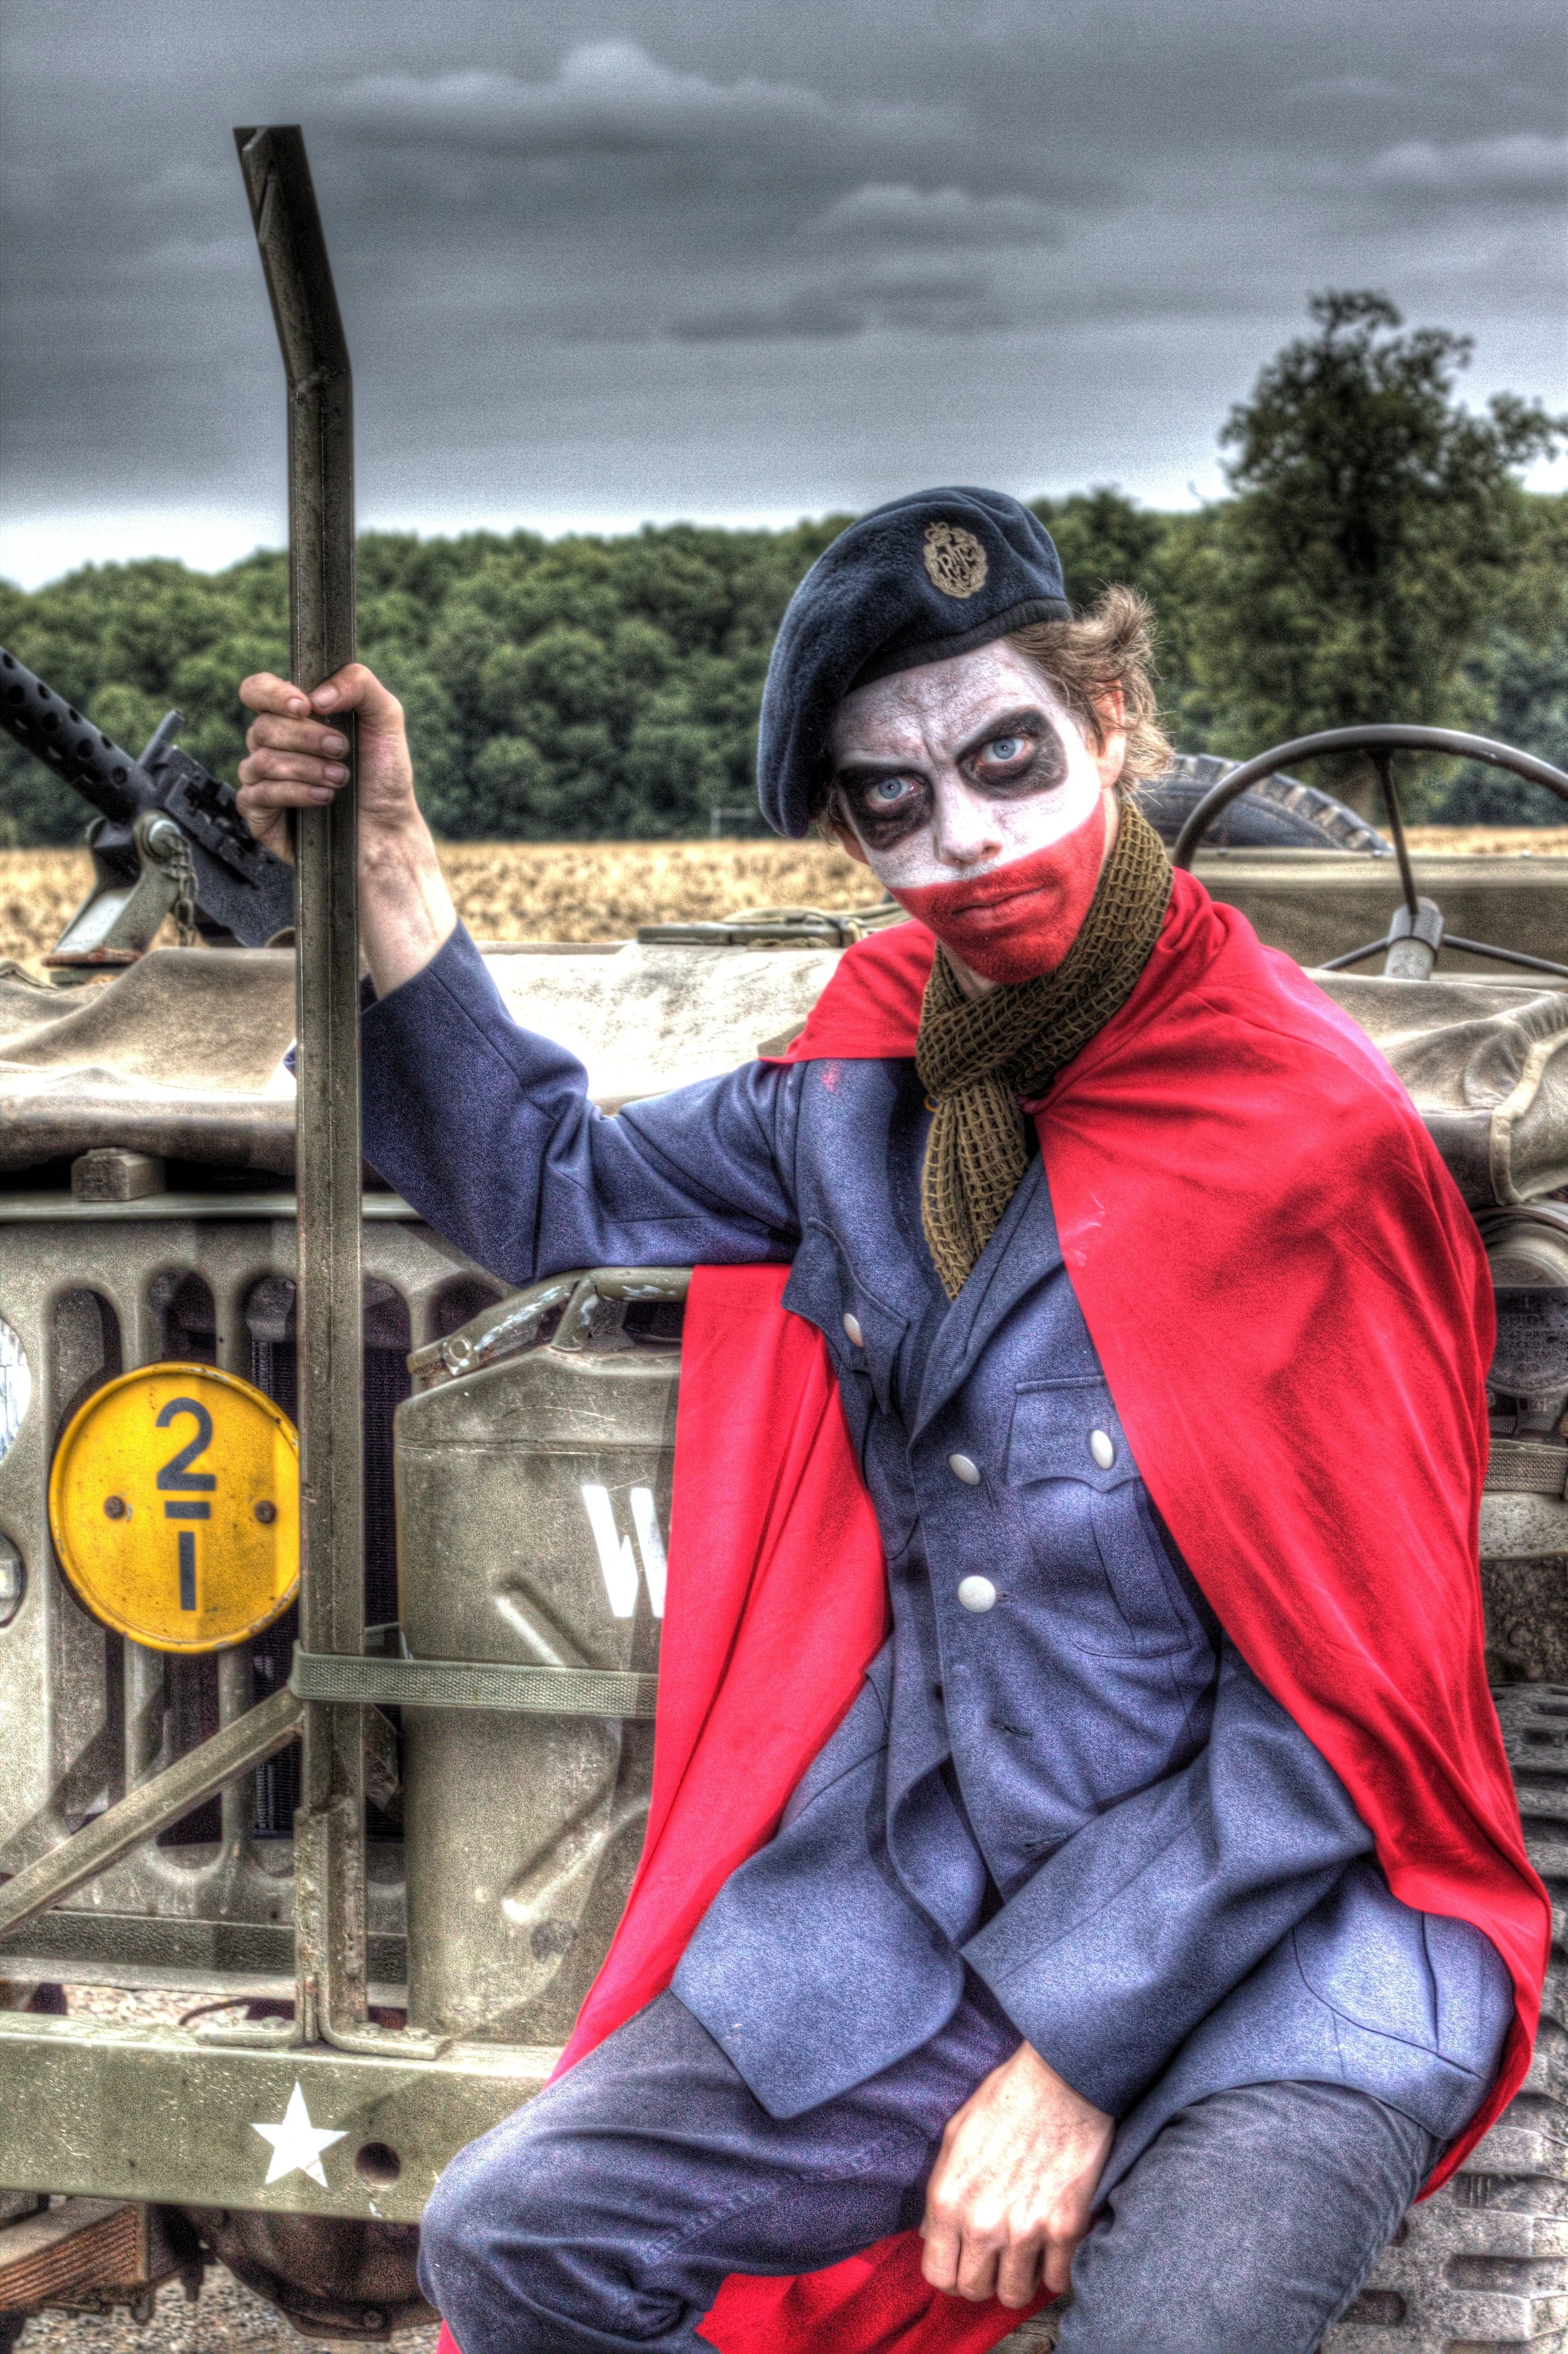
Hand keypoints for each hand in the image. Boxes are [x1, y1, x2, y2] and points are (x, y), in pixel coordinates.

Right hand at [236, 661, 455, 996]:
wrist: (386, 829)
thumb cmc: (383, 776)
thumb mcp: (385, 718)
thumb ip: (359, 684)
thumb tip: (317, 694)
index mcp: (292, 718)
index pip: (257, 691)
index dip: (273, 694)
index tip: (306, 706)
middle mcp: (271, 745)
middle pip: (262, 727)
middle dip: (307, 739)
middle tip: (342, 750)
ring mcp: (261, 779)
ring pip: (261, 761)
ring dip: (307, 768)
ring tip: (340, 779)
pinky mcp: (259, 813)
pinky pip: (257, 794)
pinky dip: (294, 794)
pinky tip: (323, 798)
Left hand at [921, 2042, 1112, 2309]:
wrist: (1061, 2078)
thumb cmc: (1006, 2099)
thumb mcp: (955, 2136)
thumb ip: (942, 2190)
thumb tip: (932, 2233)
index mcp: (949, 2199)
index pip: (937, 2274)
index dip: (949, 2273)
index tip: (963, 2262)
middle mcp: (983, 2223)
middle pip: (974, 2291)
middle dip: (982, 2278)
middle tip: (994, 2258)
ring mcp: (1026, 2230)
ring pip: (1015, 2295)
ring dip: (1018, 2279)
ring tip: (1023, 2255)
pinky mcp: (1067, 2229)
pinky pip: (1056, 2282)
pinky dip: (1055, 2272)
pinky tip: (1052, 2249)